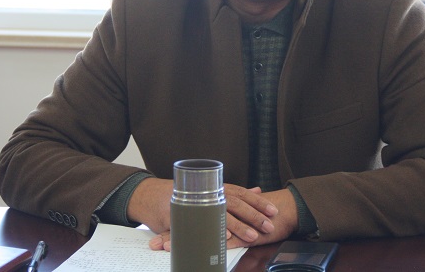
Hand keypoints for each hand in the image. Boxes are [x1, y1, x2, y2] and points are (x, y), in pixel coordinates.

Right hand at [145, 184, 297, 250]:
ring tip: (251, 236)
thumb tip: (258, 190)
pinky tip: (223, 237)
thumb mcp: (212, 192)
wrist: (151, 196)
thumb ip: (236, 193)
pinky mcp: (182, 215)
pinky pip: (199, 225)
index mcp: (217, 188)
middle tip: (268, 227)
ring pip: (220, 214)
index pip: (241, 193)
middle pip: (234, 204)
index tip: (273, 211)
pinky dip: (212, 230)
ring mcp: (194, 203)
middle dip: (253, 216)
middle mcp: (207, 194)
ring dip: (237, 226)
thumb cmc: (185, 195)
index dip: (258, 202)